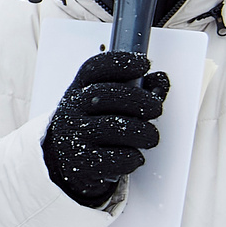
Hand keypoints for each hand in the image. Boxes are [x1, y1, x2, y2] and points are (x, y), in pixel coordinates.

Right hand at [41, 51, 169, 207]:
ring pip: (115, 128)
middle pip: (108, 95)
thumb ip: (138, 89)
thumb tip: (160, 80)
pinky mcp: (82, 163)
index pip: (95, 68)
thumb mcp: (106, 103)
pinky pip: (115, 159)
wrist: (65, 162)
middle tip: (156, 108)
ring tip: (150, 137)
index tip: (144, 65)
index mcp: (77, 90)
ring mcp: (74, 136)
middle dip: (140, 100)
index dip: (122, 63)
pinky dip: (133, 157)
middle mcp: (71, 109)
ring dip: (143, 132)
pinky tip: (135, 156)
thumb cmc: (93, 126)